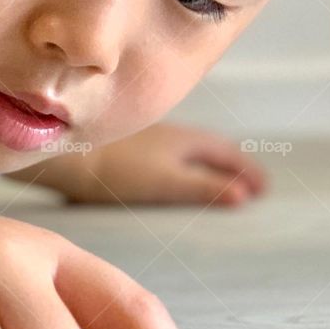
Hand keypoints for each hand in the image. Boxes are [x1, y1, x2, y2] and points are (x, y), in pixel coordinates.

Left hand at [67, 120, 268, 205]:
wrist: (65, 153)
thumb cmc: (114, 169)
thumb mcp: (168, 182)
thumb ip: (205, 188)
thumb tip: (245, 196)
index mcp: (185, 140)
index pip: (227, 153)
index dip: (247, 171)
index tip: (263, 187)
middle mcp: (169, 132)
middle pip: (210, 147)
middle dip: (232, 164)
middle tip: (250, 182)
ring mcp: (146, 136)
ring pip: (188, 146)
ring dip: (208, 161)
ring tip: (215, 174)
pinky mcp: (125, 144)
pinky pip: (167, 149)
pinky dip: (183, 160)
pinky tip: (168, 167)